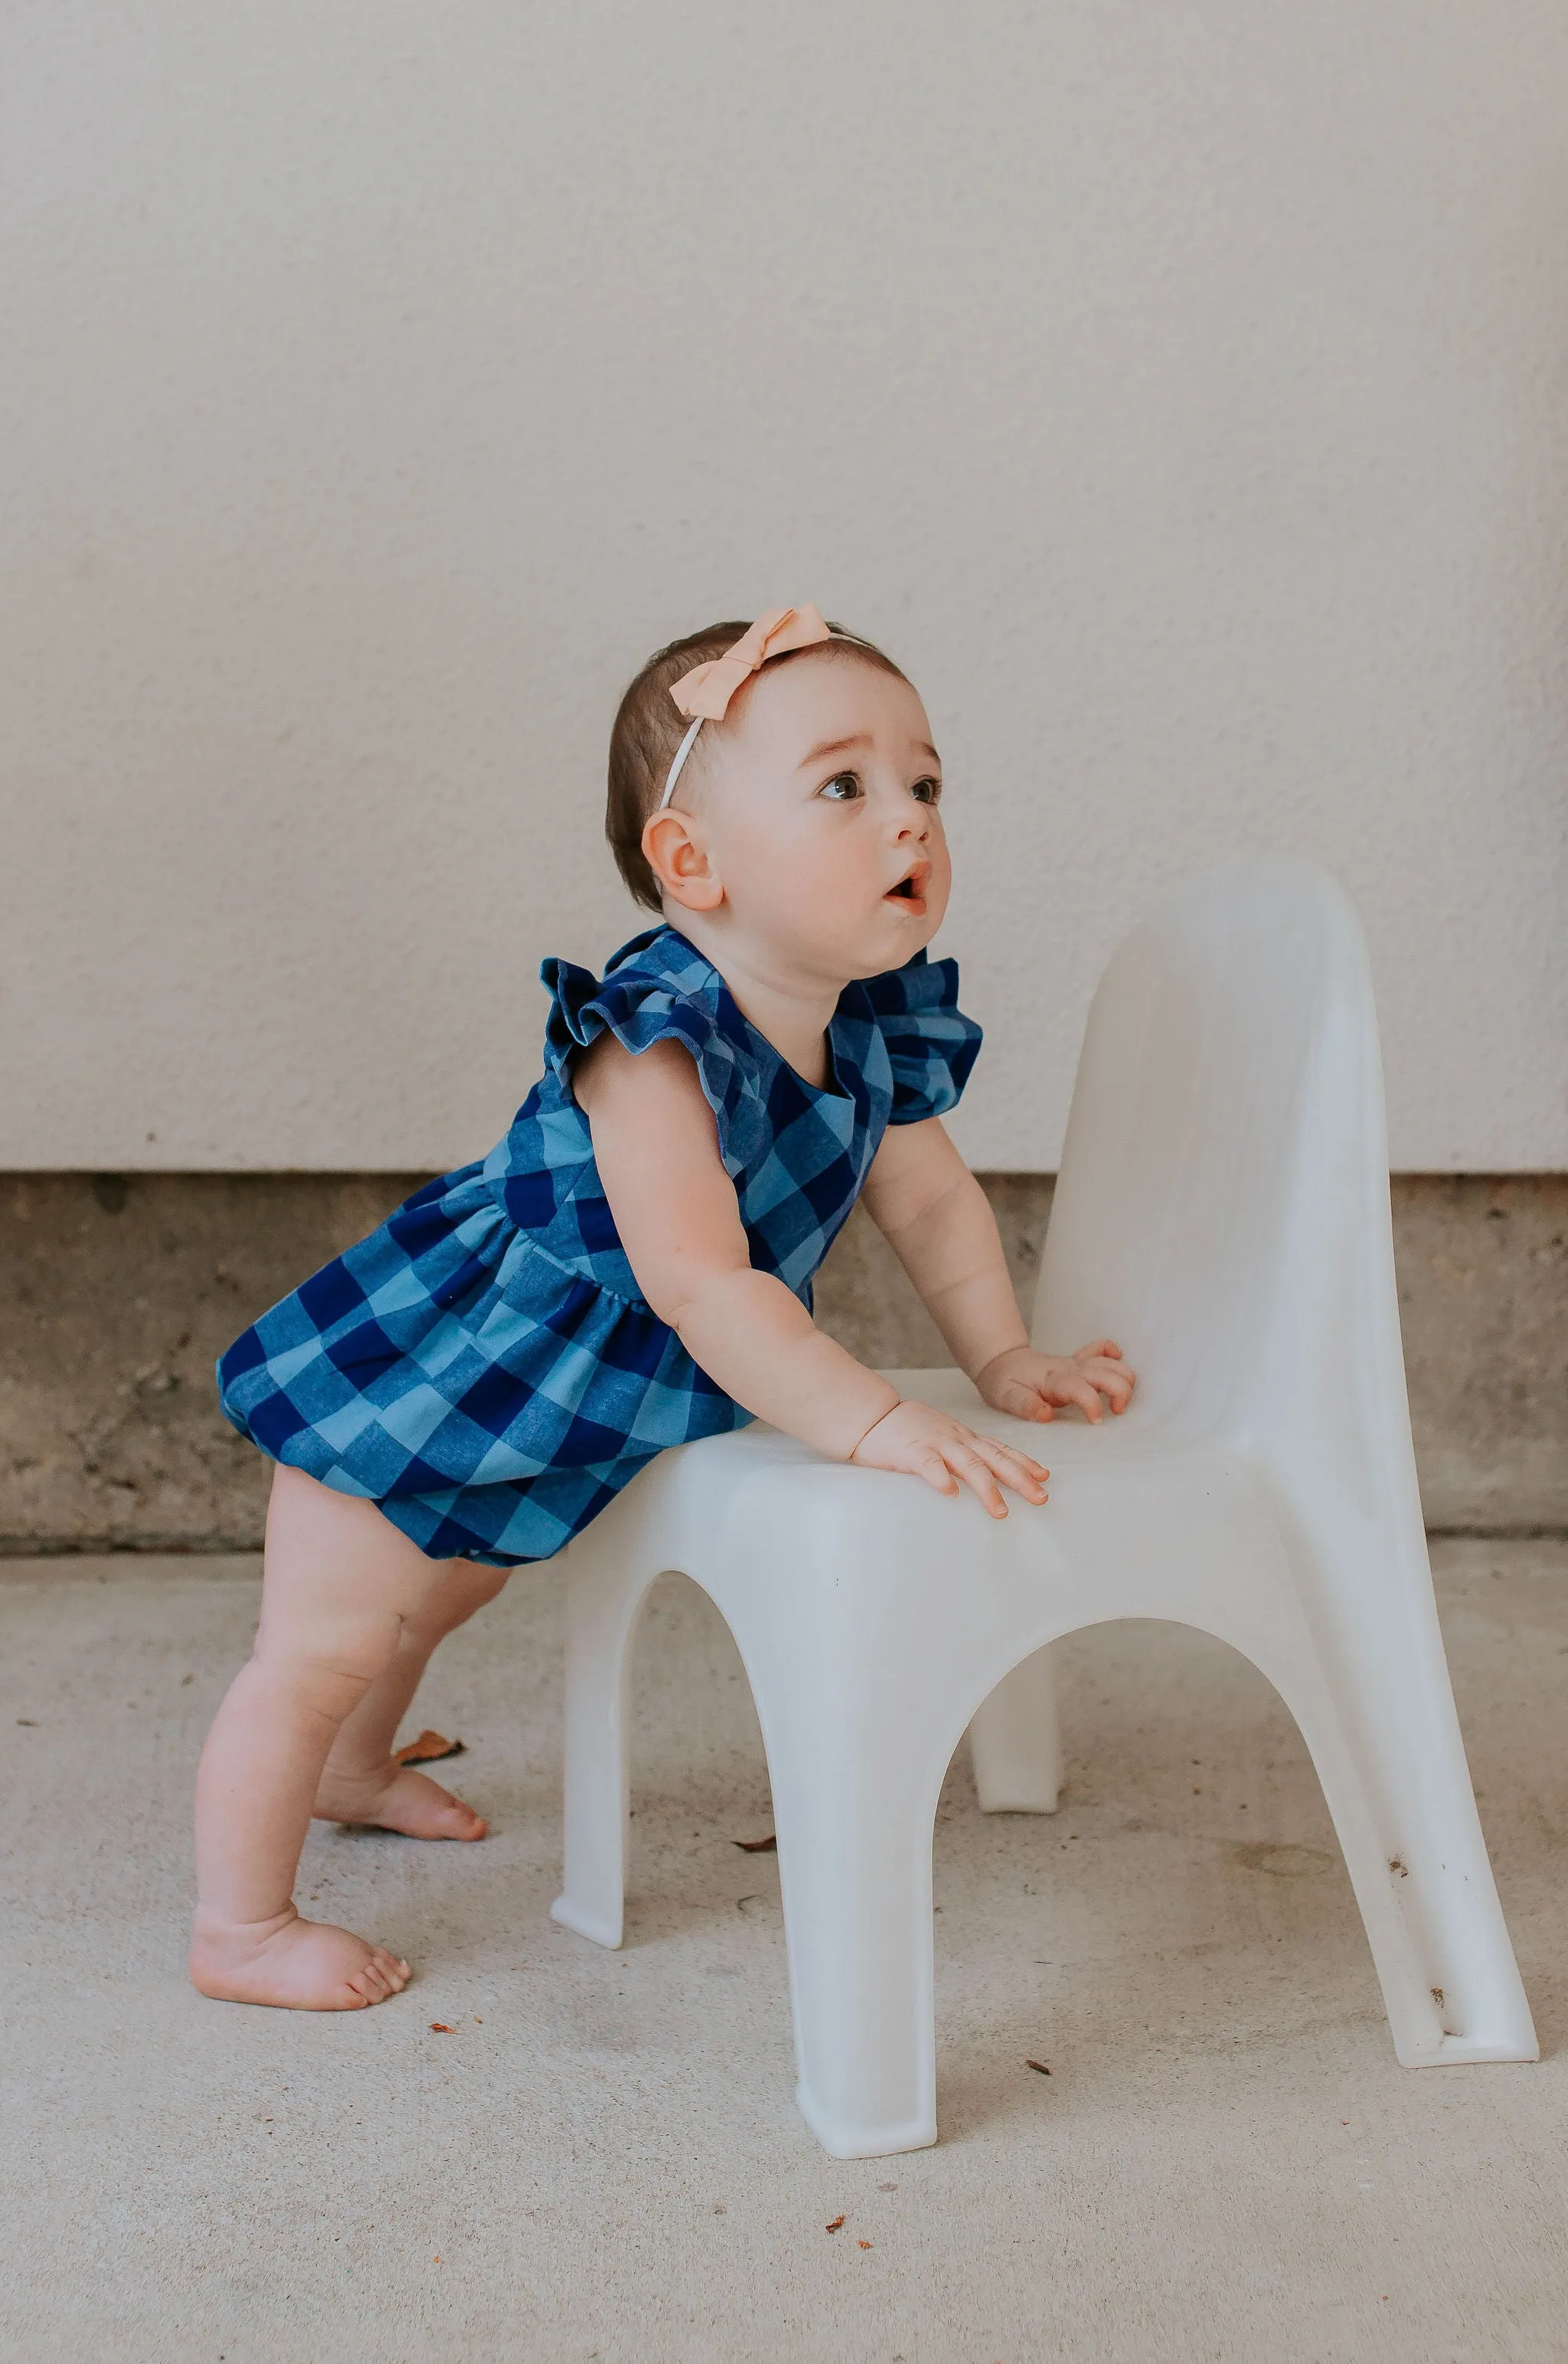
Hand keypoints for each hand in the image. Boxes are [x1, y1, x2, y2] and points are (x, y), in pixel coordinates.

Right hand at [850, 1400, 1049, 1518]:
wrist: (869, 1414)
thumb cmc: (904, 1429)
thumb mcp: (940, 1436)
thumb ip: (960, 1451)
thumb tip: (981, 1472)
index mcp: (962, 1437)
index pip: (1000, 1449)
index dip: (1024, 1463)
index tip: (1045, 1477)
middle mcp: (955, 1439)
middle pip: (994, 1458)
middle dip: (1020, 1479)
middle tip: (1040, 1498)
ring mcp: (935, 1443)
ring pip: (968, 1465)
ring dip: (987, 1488)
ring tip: (1000, 1512)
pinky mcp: (911, 1452)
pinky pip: (929, 1465)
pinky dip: (941, 1478)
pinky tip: (950, 1493)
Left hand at [973, 1340, 1135, 1424]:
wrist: (1000, 1362)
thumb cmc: (1003, 1383)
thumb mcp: (1006, 1398)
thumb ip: (1026, 1406)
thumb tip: (1047, 1415)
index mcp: (1053, 1381)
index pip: (1081, 1388)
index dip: (1093, 1404)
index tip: (1096, 1421)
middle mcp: (1069, 1369)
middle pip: (1107, 1373)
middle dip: (1121, 1392)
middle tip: (1115, 1411)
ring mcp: (1075, 1363)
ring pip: (1111, 1363)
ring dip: (1124, 1379)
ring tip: (1116, 1401)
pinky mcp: (1077, 1361)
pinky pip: (1100, 1349)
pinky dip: (1113, 1355)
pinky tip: (1114, 1365)